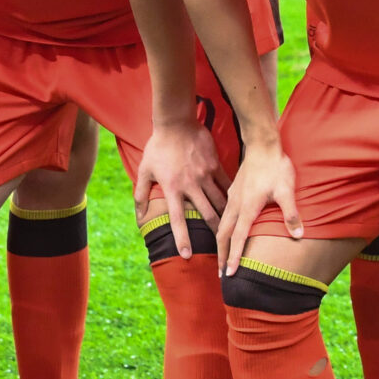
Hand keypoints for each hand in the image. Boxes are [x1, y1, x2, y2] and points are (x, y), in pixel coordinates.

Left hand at [132, 115, 226, 257]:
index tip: (187, 255)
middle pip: (206, 214)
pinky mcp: (215, 165)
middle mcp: (191, 185)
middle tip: (221, 249)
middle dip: (215, 233)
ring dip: (226, 217)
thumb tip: (139, 217)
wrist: (176, 122)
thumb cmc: (158, 147)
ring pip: (220, 201)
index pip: (178, 219)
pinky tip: (238, 206)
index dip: (182, 238)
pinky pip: (226, 184)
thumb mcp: (145, 170)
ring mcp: (205, 175)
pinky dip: (232, 196)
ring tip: (232, 232)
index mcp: (172, 188)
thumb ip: (141, 195)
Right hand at [215, 138, 298, 275]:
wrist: (262, 144)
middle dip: (222, 256)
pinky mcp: (234, 192)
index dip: (234, 257)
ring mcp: (232, 198)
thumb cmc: (275, 167)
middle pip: (223, 235)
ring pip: (221, 225)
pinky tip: (226, 233)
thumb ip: (291, 213)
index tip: (230, 274)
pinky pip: (224, 215)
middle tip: (221, 276)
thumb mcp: (286, 190)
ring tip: (222, 258)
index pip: (238, 238)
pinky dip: (223, 229)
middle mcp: (235, 205)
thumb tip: (299, 235)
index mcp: (247, 207)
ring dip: (221, 244)